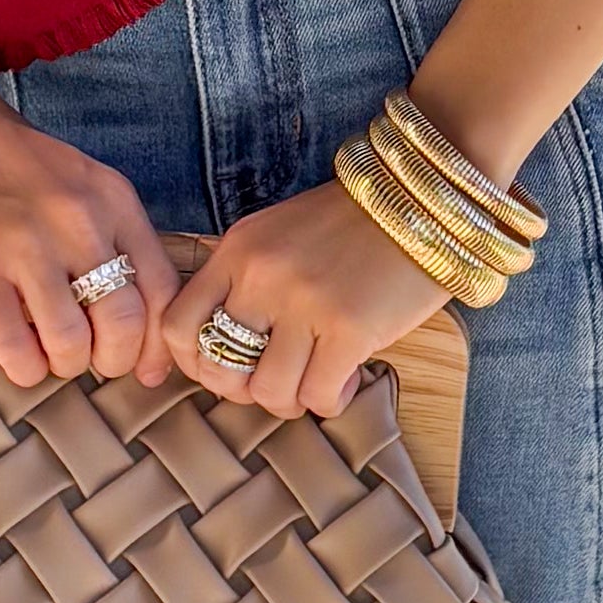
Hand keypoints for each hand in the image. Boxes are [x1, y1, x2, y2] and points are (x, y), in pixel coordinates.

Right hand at [0, 83, 174, 387]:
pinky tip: (20, 359)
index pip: (161, 289)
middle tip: (93, 361)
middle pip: (123, 324)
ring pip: (71, 342)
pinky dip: (24, 368)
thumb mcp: (80, 182)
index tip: (146, 369)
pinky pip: (15, 346)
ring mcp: (26, 247)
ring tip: (52, 356)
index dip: (157, 344)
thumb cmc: (11, 161)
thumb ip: (110, 235)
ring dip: (65, 365)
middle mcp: (78, 223)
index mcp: (112, 201)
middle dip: (113, 361)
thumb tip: (135, 314)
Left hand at [170, 178, 448, 421]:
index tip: (223, 369)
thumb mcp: (278, 235)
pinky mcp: (351, 328)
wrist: (424, 201)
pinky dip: (329, 400)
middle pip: (220, 369)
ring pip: (268, 392)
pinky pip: (318, 395)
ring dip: (291, 401)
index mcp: (238, 250)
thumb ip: (245, 279)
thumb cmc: (352, 225)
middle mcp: (263, 276)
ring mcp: (306, 303)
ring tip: (314, 383)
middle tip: (274, 382)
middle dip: (244, 390)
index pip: (178, 325)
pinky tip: (344, 381)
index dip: (194, 362)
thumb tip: (224, 350)